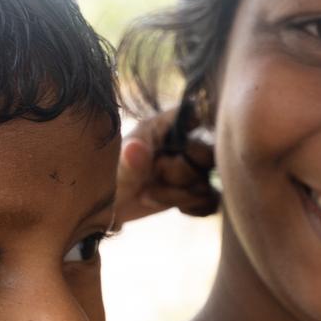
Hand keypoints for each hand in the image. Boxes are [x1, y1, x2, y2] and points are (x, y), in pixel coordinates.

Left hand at [114, 111, 219, 225]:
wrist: (110, 207)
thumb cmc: (108, 179)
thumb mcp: (115, 171)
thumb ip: (129, 161)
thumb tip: (135, 147)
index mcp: (165, 125)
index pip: (195, 112)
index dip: (200, 124)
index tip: (181, 146)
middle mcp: (185, 142)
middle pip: (208, 155)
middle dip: (180, 174)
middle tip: (154, 177)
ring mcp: (195, 166)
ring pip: (206, 183)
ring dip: (178, 197)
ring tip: (148, 196)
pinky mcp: (200, 189)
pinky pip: (211, 201)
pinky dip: (191, 208)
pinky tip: (171, 206)